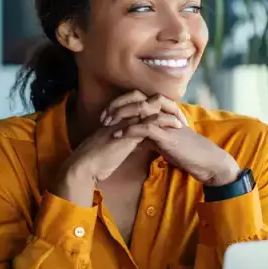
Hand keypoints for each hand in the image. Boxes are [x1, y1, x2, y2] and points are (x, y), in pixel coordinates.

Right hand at [52, 111, 181, 206]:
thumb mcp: (114, 148)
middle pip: (146, 103)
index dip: (155, 110)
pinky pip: (150, 122)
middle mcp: (122, 117)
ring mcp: (126, 122)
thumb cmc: (97, 161)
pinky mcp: (129, 132)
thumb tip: (137, 143)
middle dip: (164, 106)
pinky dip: (165, 122)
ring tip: (181, 118)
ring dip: (168, 112)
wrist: (85, 166)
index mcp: (119, 119)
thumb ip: (125, 142)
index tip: (170, 117)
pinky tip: (176, 125)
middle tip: (179, 113)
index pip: (140, 107)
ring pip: (150, 109)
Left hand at [101, 91, 240, 186]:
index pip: (138, 98)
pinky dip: (130, 130)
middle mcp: (164, 111)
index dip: (120, 103)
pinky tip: (119, 135)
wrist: (205, 161)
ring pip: (140, 108)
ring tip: (107, 124)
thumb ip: (149, 136)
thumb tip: (134, 139)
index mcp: (162, 111)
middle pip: (136, 97)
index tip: (106, 114)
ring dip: (120, 115)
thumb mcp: (163, 141)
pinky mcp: (168, 134)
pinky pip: (146, 127)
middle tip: (103, 117)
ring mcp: (166, 121)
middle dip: (117, 105)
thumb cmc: (186, 152)